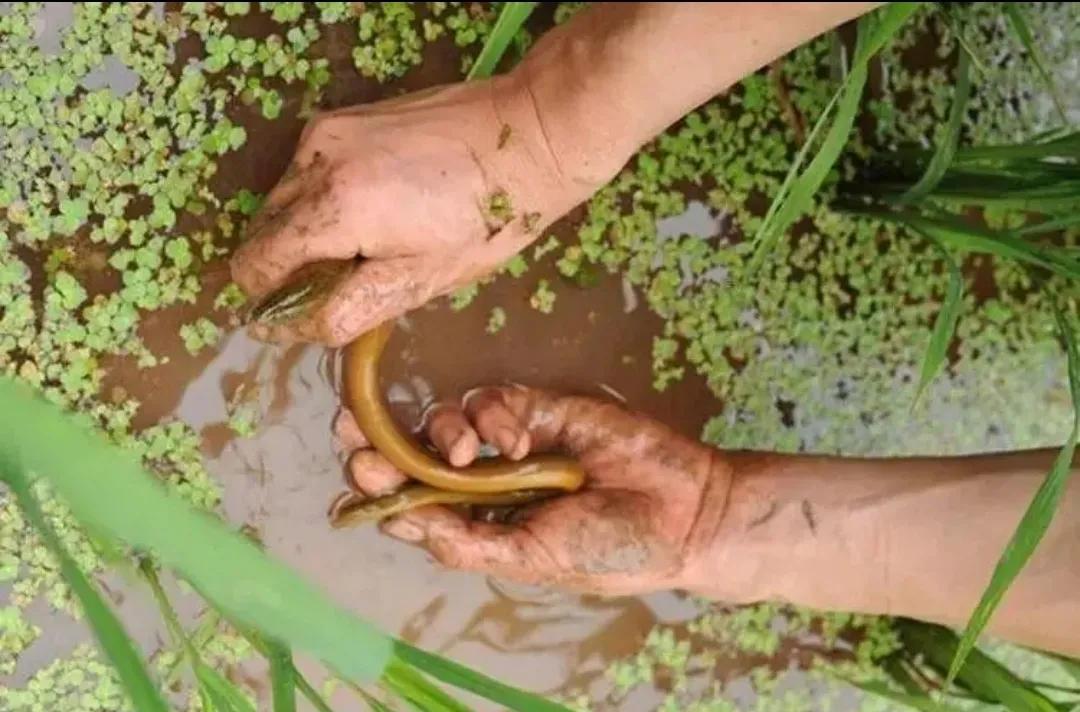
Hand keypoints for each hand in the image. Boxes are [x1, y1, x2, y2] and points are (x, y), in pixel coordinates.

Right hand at [230, 73, 607, 345]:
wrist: (527, 136)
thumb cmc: (484, 221)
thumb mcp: (418, 281)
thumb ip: (344, 308)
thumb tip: (285, 329)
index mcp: (334, 209)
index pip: (257, 264)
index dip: (269, 298)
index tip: (301, 311)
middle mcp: (315, 162)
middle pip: (263, 230)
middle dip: (290, 264)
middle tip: (348, 278)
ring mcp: (326, 132)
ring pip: (282, 199)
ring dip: (305, 230)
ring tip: (366, 242)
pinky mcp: (342, 117)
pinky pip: (306, 170)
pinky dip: (321, 197)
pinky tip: (373, 206)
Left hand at [334, 385, 731, 595]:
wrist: (681, 511)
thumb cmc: (608, 548)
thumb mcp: (532, 559)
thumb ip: (469, 541)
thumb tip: (402, 522)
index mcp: (480, 524)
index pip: (413, 502)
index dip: (379, 487)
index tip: (355, 475)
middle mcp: (486, 481)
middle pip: (415, 453)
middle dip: (380, 441)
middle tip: (351, 431)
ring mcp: (510, 441)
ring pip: (446, 420)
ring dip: (442, 432)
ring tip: (466, 454)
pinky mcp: (537, 407)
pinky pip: (492, 400)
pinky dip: (495, 416)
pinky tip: (520, 440)